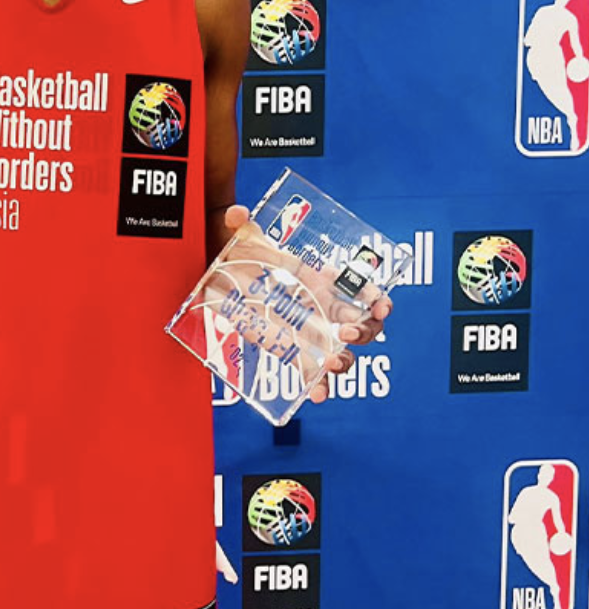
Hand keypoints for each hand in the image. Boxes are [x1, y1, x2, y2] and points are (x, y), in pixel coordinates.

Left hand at [211, 206, 392, 403]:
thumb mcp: (245, 239)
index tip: (381, 306)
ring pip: (343, 350)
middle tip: (344, 333)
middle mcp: (323, 304)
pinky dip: (319, 385)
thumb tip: (236, 214)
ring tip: (332, 364)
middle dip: (363, 331)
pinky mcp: (293, 347)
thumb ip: (241, 225)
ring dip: (345, 360)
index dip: (375, 297)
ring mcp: (311, 328)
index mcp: (321, 277)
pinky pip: (314, 370)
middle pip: (361, 323)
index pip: (360, 287)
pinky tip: (316, 394)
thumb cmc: (247, 255)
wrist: (226, 278)